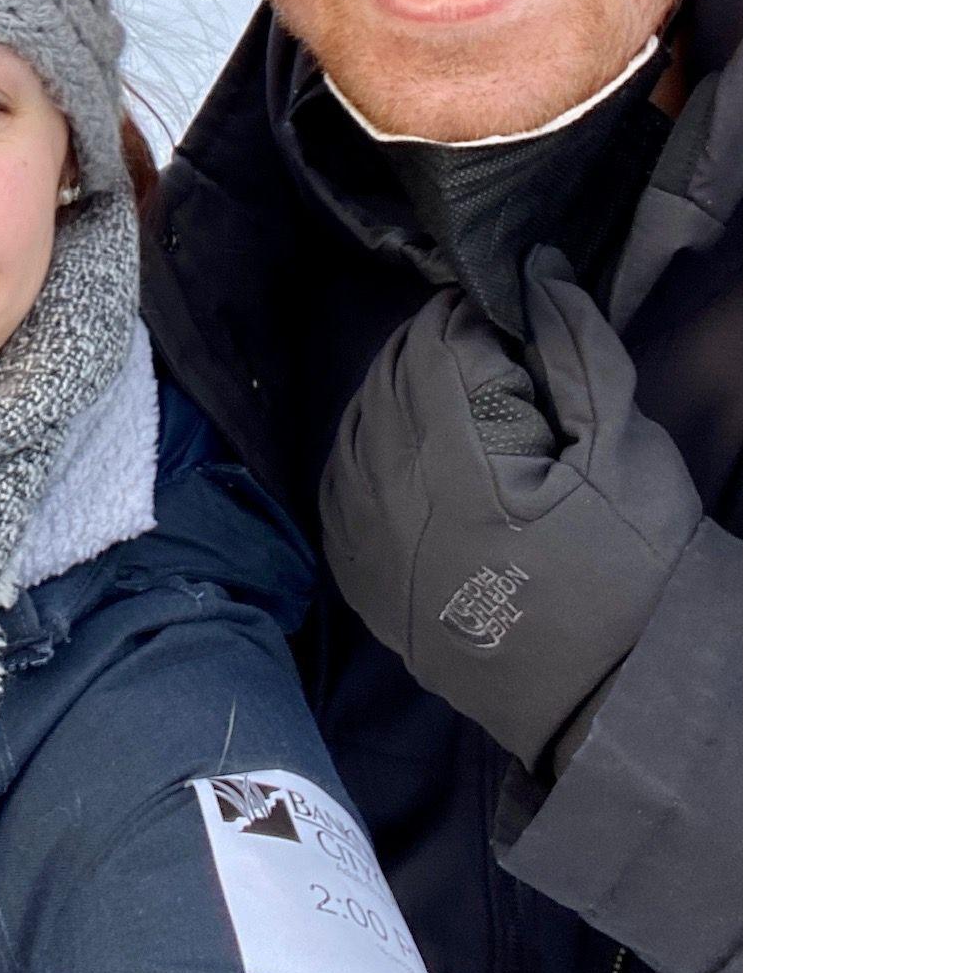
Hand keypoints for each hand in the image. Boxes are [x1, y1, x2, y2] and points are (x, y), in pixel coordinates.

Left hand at [318, 249, 701, 771]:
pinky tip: (415, 454)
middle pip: (388, 377)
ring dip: (399, 397)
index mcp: (457, 460)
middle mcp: (392, 497)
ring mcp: (367, 543)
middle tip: (489, 362)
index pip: (433, 345)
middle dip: (434, 354)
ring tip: (459, 407)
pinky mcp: (361, 578)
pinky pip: (339, 485)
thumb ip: (576, 350)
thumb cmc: (632, 573)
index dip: (469, 320)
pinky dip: (371, 453)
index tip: (505, 324)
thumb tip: (536, 268)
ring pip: (357, 424)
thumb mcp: (625, 450)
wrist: (609, 704)